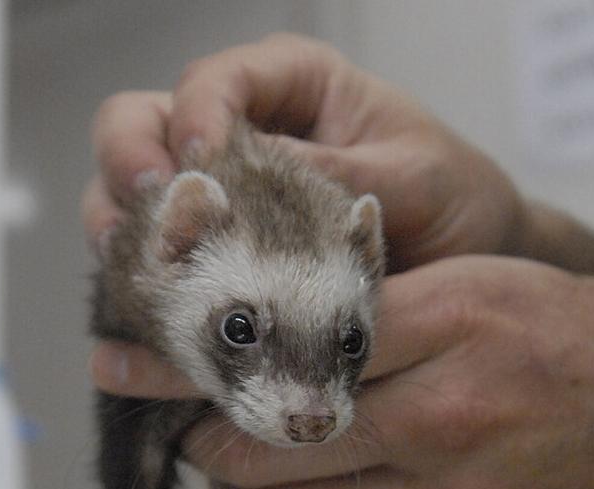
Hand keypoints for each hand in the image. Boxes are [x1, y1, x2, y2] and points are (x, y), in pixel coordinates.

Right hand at [84, 33, 524, 270]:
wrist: (472, 259)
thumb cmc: (454, 199)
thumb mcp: (414, 178)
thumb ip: (338, 173)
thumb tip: (254, 177)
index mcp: (292, 84)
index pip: (217, 80)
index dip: (197, 113)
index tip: (202, 161)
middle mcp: (242, 128)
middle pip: (144, 121)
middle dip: (130, 159)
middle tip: (148, 204)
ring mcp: (219, 191)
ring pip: (133, 189)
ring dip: (122, 224)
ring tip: (139, 264)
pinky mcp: (213, 249)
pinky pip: (156, 253)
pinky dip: (144, 275)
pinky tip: (150, 302)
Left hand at [92, 256, 593, 488]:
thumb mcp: (497, 280)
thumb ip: (389, 305)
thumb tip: (282, 335)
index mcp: (452, 320)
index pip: (283, 341)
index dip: (197, 358)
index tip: (136, 359)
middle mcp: (444, 412)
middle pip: (264, 439)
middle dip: (204, 432)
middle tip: (191, 415)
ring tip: (250, 462)